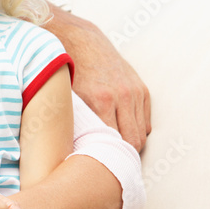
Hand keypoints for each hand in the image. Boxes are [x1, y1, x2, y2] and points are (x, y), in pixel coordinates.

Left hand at [48, 8, 150, 150]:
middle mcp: (121, 96)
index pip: (112, 142)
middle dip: (122, 155)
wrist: (80, 41)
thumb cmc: (65, 73)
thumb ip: (68, 122)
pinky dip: (137, 131)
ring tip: (115, 153)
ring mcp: (133, 92)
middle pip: (132, 142)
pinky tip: (122, 135)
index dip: (106, 157)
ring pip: (142, 133)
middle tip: (108, 163)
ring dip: (131, 145)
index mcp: (99, 100)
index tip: (97, 167)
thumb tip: (65, 151)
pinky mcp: (141, 89)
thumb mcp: (63, 97)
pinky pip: (146, 121)